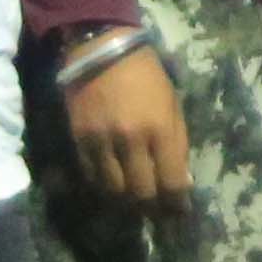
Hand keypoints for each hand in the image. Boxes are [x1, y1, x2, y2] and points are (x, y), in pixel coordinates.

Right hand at [61, 41, 190, 209]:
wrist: (102, 49)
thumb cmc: (147, 76)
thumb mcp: (173, 106)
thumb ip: (178, 145)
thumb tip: (182, 182)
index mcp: (160, 129)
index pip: (171, 183)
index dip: (177, 205)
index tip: (180, 212)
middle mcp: (131, 140)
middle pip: (142, 194)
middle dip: (153, 209)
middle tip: (157, 212)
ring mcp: (102, 142)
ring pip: (115, 191)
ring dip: (127, 202)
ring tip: (135, 202)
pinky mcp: (79, 140)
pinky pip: (92, 177)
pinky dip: (104, 188)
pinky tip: (113, 187)